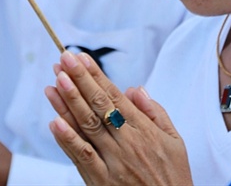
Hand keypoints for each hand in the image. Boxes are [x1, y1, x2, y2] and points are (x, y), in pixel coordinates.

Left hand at [45, 51, 192, 185]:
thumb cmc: (173, 179)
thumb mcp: (176, 143)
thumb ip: (156, 113)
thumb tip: (135, 88)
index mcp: (143, 130)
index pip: (114, 95)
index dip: (96, 75)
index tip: (81, 57)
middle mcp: (126, 142)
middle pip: (97, 105)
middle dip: (79, 79)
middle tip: (63, 59)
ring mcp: (113, 162)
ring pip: (86, 126)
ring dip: (68, 101)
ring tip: (55, 80)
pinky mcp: (101, 182)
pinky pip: (82, 157)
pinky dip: (67, 140)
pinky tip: (55, 122)